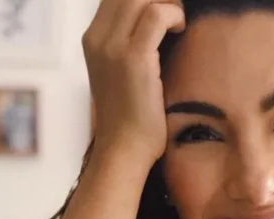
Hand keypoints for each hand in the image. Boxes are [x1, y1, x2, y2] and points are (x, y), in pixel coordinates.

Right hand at [82, 0, 184, 165]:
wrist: (125, 149)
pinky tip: (181, 29)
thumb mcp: (121, 73)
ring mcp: (112, 47)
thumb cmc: (130, 116)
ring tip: (178, 21)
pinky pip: (157, 15)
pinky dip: (174, 16)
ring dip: (167, 2)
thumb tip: (156, 22)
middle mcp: (97, 39)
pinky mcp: (133, 59)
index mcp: (93, 40)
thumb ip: (129, 45)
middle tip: (175, 12)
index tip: (165, 8)